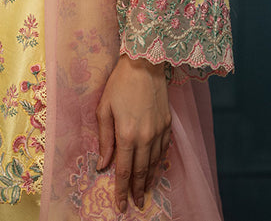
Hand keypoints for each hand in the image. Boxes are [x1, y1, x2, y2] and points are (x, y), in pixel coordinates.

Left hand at [96, 54, 171, 213]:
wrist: (144, 64)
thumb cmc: (119, 84)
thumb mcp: (104, 108)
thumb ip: (104, 138)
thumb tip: (103, 163)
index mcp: (127, 134)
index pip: (124, 170)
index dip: (122, 190)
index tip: (121, 205)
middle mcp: (146, 137)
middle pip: (142, 171)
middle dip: (137, 190)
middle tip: (135, 205)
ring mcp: (159, 131)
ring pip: (155, 163)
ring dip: (150, 180)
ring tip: (145, 192)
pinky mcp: (167, 124)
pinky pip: (164, 150)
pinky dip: (159, 163)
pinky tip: (156, 169)